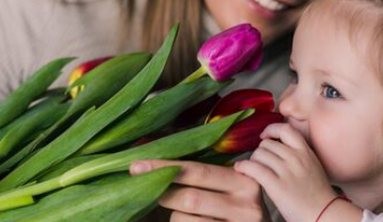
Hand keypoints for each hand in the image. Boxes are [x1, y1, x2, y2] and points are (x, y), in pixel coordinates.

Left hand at [130, 160, 268, 221]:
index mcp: (245, 182)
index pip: (199, 171)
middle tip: (153, 191)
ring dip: (174, 216)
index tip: (136, 166)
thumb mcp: (234, 189)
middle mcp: (246, 206)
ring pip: (184, 220)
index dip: (165, 168)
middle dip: (165, 194)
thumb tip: (158, 166)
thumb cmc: (239, 209)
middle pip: (190, 198)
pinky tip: (188, 221)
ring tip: (184, 214)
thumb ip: (207, 176)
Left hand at [234, 123, 336, 221]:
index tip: (265, 136)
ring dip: (252, 161)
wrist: (324, 214)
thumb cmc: (317, 195)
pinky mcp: (277, 185)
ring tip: (253, 170)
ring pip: (259, 154)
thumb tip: (278, 147)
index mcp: (306, 152)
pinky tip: (241, 169)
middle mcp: (296, 158)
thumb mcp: (312, 166)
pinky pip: (254, 168)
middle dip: (260, 152)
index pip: (285, 129)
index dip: (271, 129)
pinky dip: (244, 167)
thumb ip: (299, 155)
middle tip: (260, 163)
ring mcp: (287, 171)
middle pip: (267, 143)